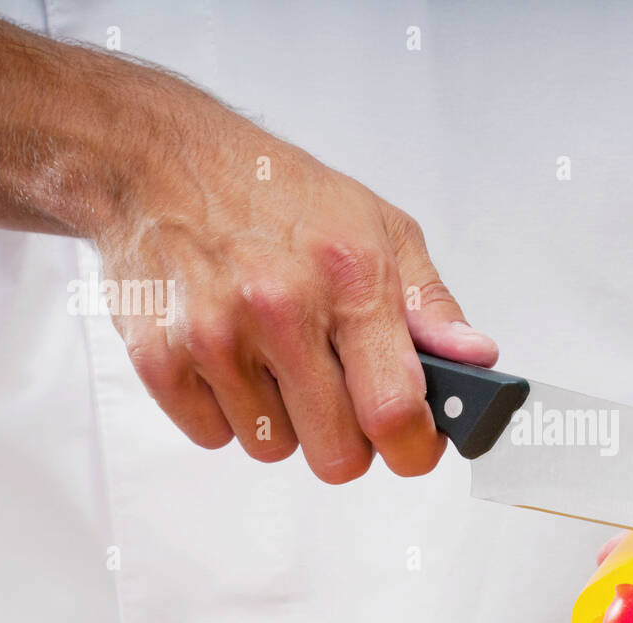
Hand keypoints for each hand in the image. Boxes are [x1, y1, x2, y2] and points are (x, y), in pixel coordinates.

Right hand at [99, 112, 495, 482]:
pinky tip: (232, 358)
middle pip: (336, 453)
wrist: (158, 160)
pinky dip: (228, 411)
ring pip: (273, 450)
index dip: (413, 448)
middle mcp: (280, 308)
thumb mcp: (378, 227)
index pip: (393, 409)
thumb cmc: (273, 192)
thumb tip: (474, 357)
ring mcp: (214, 338)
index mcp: (348, 277)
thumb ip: (430, 305)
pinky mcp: (159, 360)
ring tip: (276, 359)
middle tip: (343, 399)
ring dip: (285, 421)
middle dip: (350, 441)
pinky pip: (214, 436)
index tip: (415, 446)